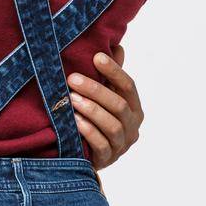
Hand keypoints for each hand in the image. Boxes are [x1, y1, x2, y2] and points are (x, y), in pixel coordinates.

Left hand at [66, 45, 141, 170]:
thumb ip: (110, 76)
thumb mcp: (103, 95)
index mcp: (134, 107)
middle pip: (118, 105)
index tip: (96, 57)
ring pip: (112, 125)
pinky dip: (88, 131)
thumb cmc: (96, 117)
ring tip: (70, 98)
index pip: (128, 86)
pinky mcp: (108, 159)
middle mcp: (132, 126)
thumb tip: (117, 46)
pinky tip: (74, 120)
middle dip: (95, 90)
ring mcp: (122, 144)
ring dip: (91, 110)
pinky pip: (101, 145)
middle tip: (72, 78)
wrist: (87, 154)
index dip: (114, 71)